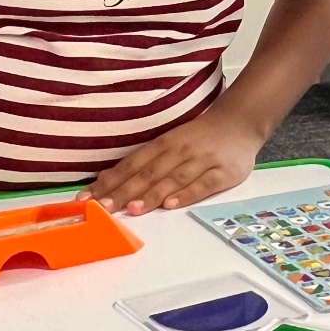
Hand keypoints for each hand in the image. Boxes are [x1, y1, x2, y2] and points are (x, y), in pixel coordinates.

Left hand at [91, 108, 261, 215]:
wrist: (241, 121)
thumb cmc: (200, 137)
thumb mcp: (170, 142)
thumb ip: (144, 162)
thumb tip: (107, 179)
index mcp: (164, 143)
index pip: (131, 164)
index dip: (109, 182)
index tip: (87, 199)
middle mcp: (179, 151)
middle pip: (147, 173)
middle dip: (123, 192)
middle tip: (101, 209)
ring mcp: (202, 161)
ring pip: (172, 179)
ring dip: (151, 194)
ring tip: (132, 209)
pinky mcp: (223, 172)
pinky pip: (203, 184)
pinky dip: (186, 194)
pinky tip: (171, 205)